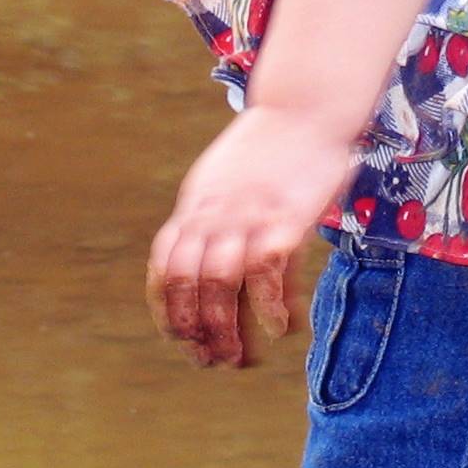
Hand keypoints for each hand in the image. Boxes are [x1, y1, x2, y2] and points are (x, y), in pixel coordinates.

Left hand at [146, 105, 357, 368]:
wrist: (304, 105)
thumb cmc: (269, 146)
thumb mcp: (223, 177)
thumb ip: (209, 212)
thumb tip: (205, 252)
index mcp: (195, 206)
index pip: (163, 266)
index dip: (166, 308)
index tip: (178, 338)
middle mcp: (212, 214)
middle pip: (187, 283)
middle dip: (194, 331)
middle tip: (209, 362)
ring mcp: (246, 216)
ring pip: (220, 284)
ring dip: (227, 330)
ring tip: (240, 359)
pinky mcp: (284, 218)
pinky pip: (267, 272)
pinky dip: (271, 306)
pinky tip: (280, 330)